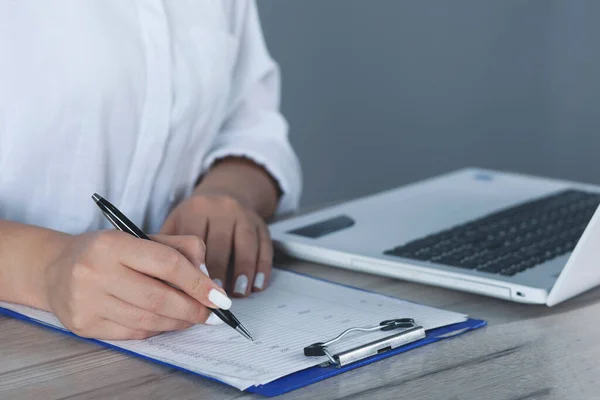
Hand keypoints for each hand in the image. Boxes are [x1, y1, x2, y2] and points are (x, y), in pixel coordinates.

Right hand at [42, 230, 231, 339]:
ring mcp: (86, 301)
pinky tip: (164, 321)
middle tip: (212, 313)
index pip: (167, 264)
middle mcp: (95, 272)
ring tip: (192, 317)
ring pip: (148, 321)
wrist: (55, 268)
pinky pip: (133, 334)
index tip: (220, 297)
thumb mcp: (141, 238)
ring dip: (178, 322)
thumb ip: (180, 249)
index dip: (199, 283)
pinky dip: (156, 330)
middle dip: (193, 309)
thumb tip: (208, 278)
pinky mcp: (84, 325)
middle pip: (159, 298)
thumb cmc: (108, 252)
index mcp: (112, 244)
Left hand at [161, 193, 272, 296]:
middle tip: (215, 299)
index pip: (194, 241)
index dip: (195, 268)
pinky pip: (264, 247)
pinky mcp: (262, 224)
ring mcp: (244, 215)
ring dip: (243, 273)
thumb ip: (169, 248)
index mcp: (196, 209)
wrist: (226, 192)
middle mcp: (222, 208)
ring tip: (238, 294)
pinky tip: (257, 286)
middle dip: (219, 274)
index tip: (193, 291)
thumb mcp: (177, 223)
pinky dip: (262, 269)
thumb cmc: (196, 217)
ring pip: (246, 246)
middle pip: (221, 245)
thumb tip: (165, 284)